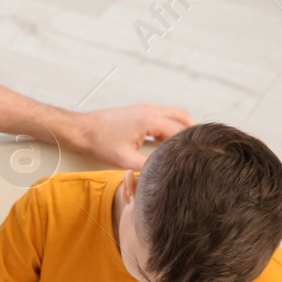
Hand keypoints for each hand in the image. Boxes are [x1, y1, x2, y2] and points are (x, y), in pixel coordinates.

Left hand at [55, 104, 193, 170]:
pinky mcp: (140, 112)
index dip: (190, 144)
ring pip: (174, 114)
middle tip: (199, 149)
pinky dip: (171, 126)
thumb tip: (164, 173)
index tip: (198, 154)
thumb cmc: (99, 142)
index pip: (180, 130)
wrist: (83, 130)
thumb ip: (147, 166)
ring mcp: (145, 109)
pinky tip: (169, 142)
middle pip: (183, 117)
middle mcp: (149, 110)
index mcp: (149, 119)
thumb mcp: (124, 160)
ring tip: (186, 147)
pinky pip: (164, 116)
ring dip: (182, 128)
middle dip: (192, 132)